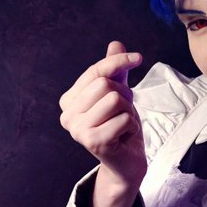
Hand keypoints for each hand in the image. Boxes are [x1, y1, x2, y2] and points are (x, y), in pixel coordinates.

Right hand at [60, 41, 146, 206]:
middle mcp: (67, 114)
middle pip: (105, 84)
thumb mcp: (119, 94)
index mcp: (69, 100)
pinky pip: (124, 119)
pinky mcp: (93, 142)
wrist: (126, 163)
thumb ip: (115, 71)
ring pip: (114, 99)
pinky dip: (132, 126)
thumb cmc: (121, 128)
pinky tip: (124, 137)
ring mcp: (78, 129)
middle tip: (124, 113)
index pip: (95, 71)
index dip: (118, 61)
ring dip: (128, 112)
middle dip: (124, 96)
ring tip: (122, 125)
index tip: (139, 57)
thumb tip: (115, 43)